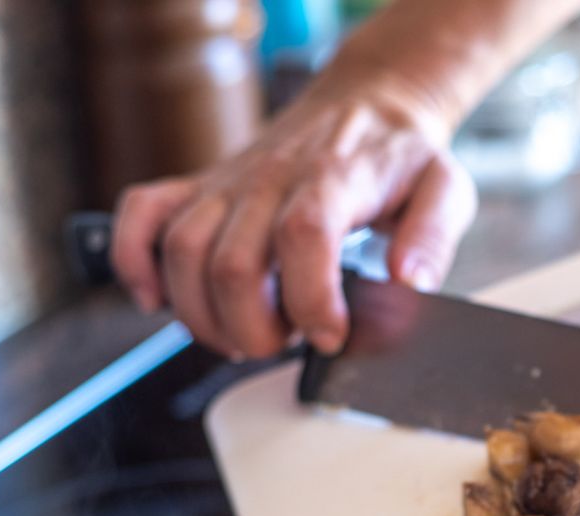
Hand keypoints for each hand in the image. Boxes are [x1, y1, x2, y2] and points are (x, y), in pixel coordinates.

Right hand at [111, 64, 476, 359]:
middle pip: (231, 264)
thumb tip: (410, 280)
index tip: (331, 338)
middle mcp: (268, 179)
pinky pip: (143, 216)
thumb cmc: (398, 157)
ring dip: (205, 317)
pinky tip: (157, 301)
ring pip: (183, 253)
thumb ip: (433, 236)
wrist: (364, 107)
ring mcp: (227, 184)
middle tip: (287, 344)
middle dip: (256, 329)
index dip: (311, 302)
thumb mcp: (444, 189)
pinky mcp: (200, 188)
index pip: (303, 239)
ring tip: (245, 336)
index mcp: (330, 179)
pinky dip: (135, 262)